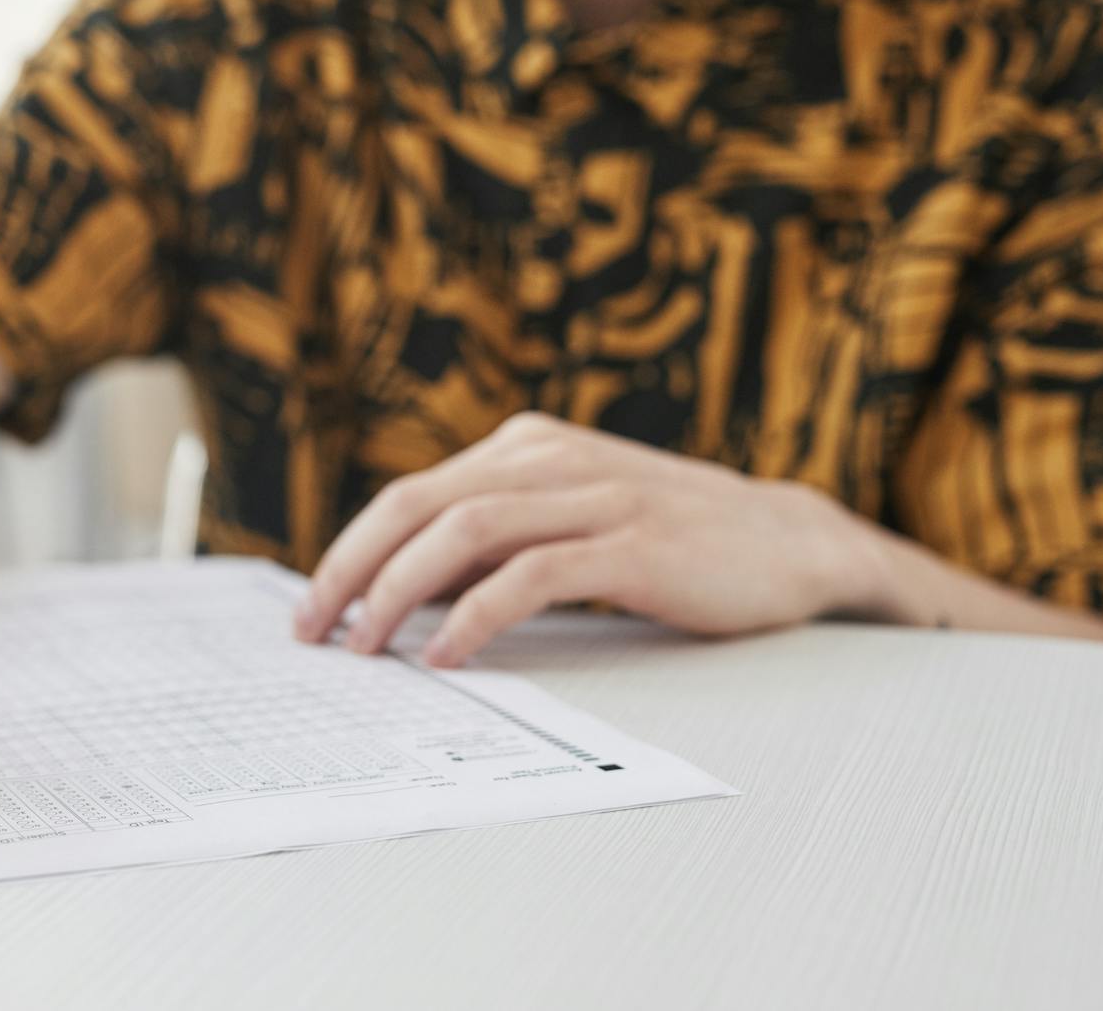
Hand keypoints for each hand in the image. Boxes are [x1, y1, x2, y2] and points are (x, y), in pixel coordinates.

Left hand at [296, 412, 885, 665]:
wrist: (791, 540)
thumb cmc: (669, 539)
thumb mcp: (569, 518)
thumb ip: (495, 541)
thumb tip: (402, 592)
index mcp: (524, 446)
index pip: (409, 494)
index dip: (349, 550)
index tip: (312, 606)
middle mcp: (548, 458)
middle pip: (416, 505)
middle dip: (350, 570)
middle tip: (311, 630)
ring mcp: (592, 495)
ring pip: (462, 533)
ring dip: (399, 593)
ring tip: (366, 647)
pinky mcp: (632, 543)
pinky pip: (530, 575)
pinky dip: (475, 618)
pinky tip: (447, 657)